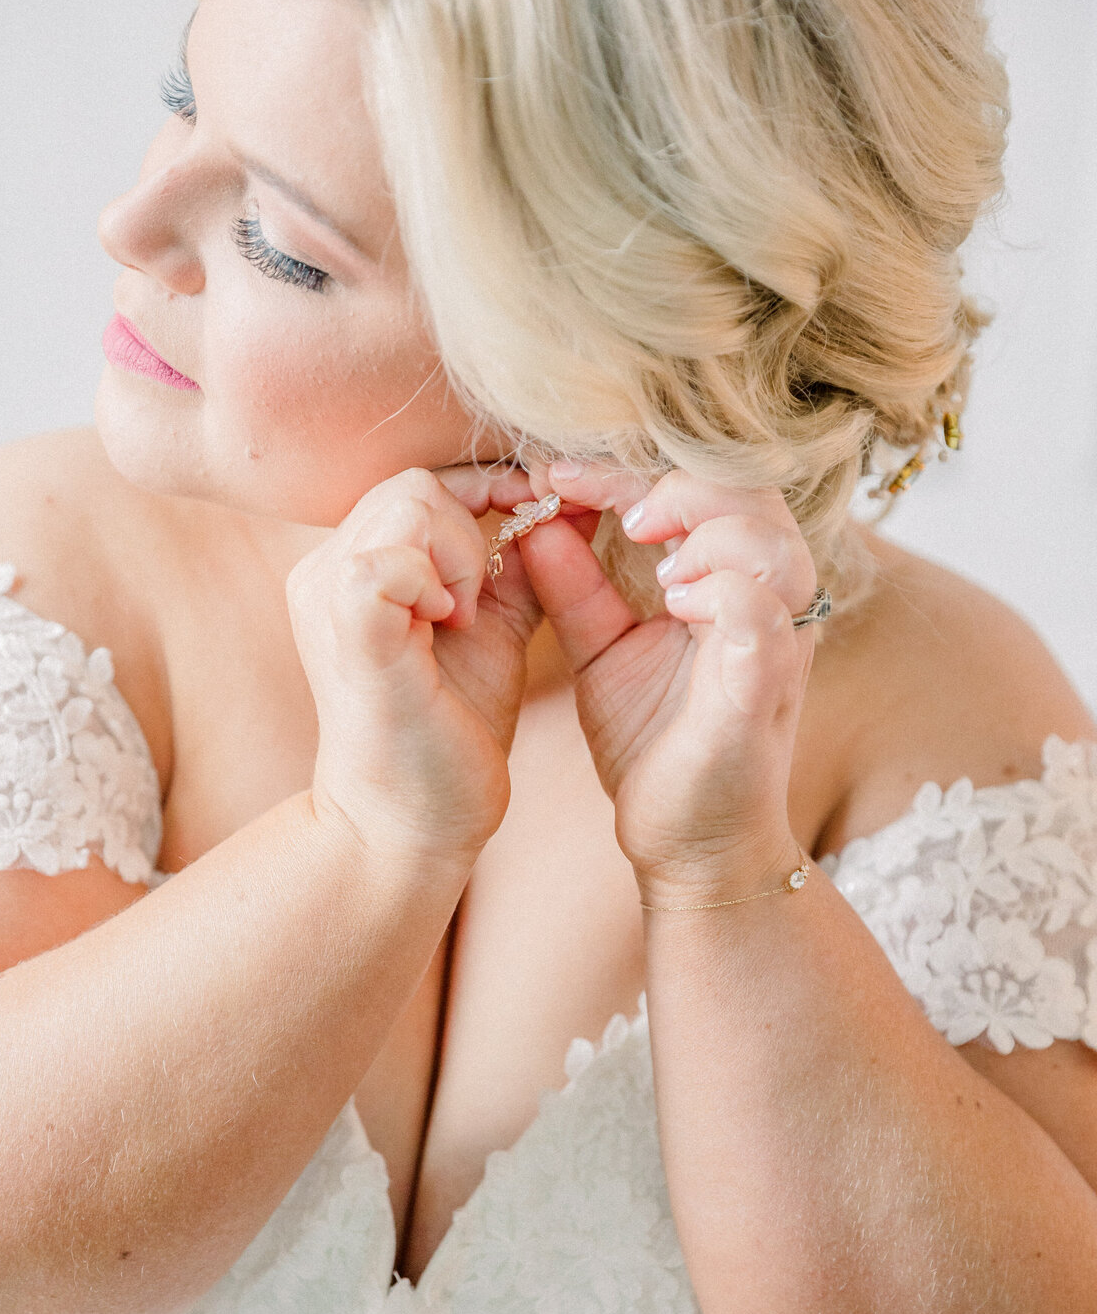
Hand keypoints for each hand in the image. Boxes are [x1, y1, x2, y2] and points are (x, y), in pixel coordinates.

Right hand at [284, 464, 549, 867]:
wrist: (409, 825)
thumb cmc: (447, 736)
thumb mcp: (488, 631)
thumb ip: (507, 569)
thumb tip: (557, 508)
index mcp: (350, 570)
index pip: (417, 486)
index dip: (485, 492)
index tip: (537, 523)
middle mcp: (322, 572)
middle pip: (412, 484)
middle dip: (470, 530)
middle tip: (476, 606)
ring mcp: (326, 597)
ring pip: (407, 502)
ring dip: (457, 555)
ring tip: (459, 620)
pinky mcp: (348, 630)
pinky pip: (393, 556)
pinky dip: (437, 581)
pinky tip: (445, 628)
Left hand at [514, 458, 819, 898]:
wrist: (685, 844)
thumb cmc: (657, 744)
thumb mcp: (603, 649)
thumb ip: (575, 586)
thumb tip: (535, 521)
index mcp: (735, 581)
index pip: (703, 486)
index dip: (627, 469)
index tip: (555, 474)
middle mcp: (772, 602)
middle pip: (749, 489)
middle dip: (667, 482)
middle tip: (602, 505)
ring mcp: (778, 642)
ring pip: (769, 536)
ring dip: (700, 528)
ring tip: (649, 558)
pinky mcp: (766, 687)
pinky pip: (760, 609)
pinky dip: (715, 588)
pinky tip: (672, 601)